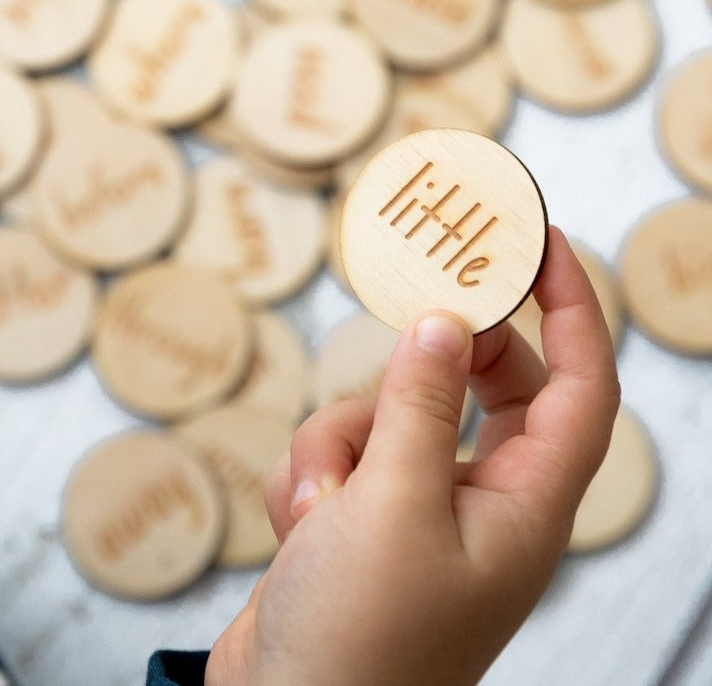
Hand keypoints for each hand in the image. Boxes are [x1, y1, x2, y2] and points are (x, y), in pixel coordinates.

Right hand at [207, 227, 619, 685]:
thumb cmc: (361, 639)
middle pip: (479, 385)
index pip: (580, 388)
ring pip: (387, 412)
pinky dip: (310, 476)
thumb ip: (420, 403)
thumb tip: (445, 322)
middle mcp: (480, 501)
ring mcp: (416, 509)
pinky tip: (300, 530)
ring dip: (340, 440)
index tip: (538, 241)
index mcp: (525, 506)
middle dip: (428, 365)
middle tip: (405, 313)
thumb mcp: (392, 504)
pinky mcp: (359, 517)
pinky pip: (338, 451)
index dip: (573, 308)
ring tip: (321, 508)